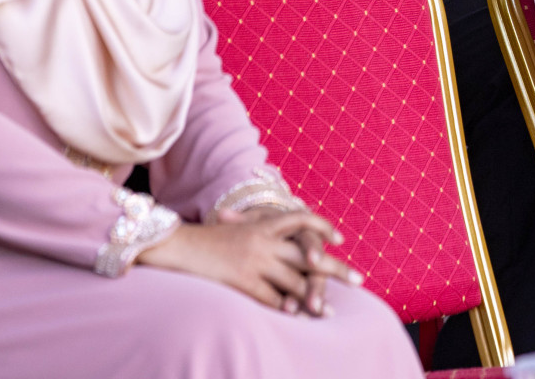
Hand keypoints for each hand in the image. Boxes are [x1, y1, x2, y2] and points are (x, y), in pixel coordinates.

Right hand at [137, 209, 361, 313]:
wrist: (176, 246)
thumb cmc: (207, 239)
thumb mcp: (236, 226)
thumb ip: (260, 229)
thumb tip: (283, 236)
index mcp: (264, 224)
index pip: (302, 219)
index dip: (323, 227)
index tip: (339, 240)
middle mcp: (264, 241)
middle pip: (309, 255)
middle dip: (336, 269)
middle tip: (359, 280)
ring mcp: (255, 261)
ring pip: (295, 281)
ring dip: (312, 298)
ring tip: (326, 311)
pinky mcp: (243, 281)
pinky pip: (272, 297)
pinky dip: (285, 306)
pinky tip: (296, 315)